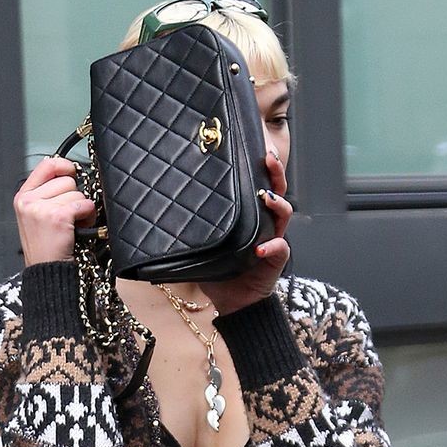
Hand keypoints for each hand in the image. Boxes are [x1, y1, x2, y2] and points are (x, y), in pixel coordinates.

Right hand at [14, 155, 97, 264]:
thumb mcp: (35, 216)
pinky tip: (80, 227)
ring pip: (76, 192)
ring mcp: (41, 208)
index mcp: (23, 196)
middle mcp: (29, 200)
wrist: (46, 271)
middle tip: (71, 214)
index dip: (64, 166)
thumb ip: (46, 194)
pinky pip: (83, 204)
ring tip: (74, 224)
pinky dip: (87, 215)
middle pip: (66, 180)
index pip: (46, 165)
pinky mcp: (57, 217)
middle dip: (74, 196)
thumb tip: (67, 174)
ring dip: (81, 208)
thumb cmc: (45, 247)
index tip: (72, 172)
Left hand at [200, 150, 292, 316]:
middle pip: (277, 190)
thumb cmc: (219, 269)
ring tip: (266, 198)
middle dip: (275, 173)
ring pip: (284, 213)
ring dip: (277, 204)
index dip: (259, 166)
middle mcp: (264, 222)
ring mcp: (273, 238)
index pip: (258, 183)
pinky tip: (260, 247)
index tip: (253, 146)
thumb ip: (193, 223)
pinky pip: (280, 248)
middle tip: (268, 159)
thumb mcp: (203, 241)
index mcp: (250, 214)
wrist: (232, 300)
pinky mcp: (277, 259)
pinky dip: (272, 247)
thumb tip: (162, 203)